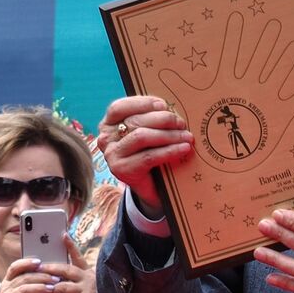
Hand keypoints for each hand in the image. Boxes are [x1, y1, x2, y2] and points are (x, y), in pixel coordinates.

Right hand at [0, 258, 55, 292]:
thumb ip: (22, 286)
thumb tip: (43, 279)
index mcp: (6, 284)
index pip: (14, 267)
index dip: (26, 263)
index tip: (40, 261)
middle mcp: (6, 290)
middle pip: (24, 278)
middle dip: (41, 276)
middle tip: (56, 278)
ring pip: (23, 290)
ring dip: (39, 288)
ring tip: (52, 288)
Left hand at [40, 234, 100, 292]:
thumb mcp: (88, 290)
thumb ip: (75, 284)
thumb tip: (54, 280)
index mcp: (89, 274)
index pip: (79, 257)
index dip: (71, 246)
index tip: (63, 234)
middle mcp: (89, 280)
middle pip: (67, 270)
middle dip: (50, 268)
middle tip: (37, 266)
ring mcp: (86, 291)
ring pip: (63, 286)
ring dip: (48, 287)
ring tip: (35, 287)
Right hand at [96, 96, 193, 216]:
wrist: (150, 188)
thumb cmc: (149, 154)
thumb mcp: (148, 133)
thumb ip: (151, 120)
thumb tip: (171, 108)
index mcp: (108, 124)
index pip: (120, 107)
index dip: (142, 103)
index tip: (164, 104)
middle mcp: (106, 139)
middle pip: (135, 121)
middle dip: (163, 119)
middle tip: (182, 123)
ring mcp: (112, 155)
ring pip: (142, 137)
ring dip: (169, 135)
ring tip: (187, 137)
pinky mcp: (122, 170)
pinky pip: (150, 156)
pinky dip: (170, 151)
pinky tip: (184, 149)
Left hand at [155, 11, 293, 172]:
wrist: (232, 151)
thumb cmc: (214, 126)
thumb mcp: (196, 102)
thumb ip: (182, 86)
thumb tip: (160, 72)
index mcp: (231, 82)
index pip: (232, 55)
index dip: (234, 38)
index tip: (237, 16)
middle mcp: (251, 85)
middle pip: (259, 59)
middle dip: (265, 42)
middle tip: (271, 21)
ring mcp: (266, 97)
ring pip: (278, 73)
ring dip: (286, 60)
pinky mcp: (279, 112)